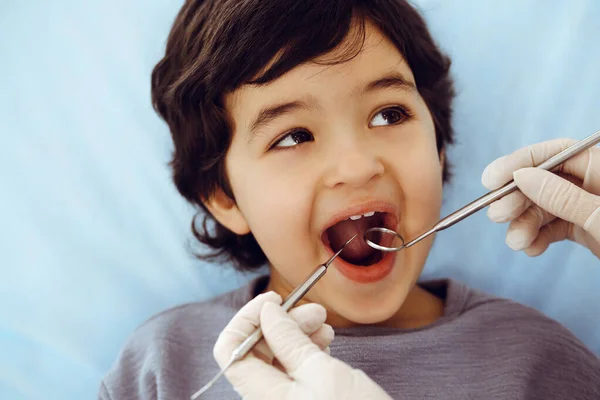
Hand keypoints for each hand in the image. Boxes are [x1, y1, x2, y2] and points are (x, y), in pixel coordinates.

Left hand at [213, 292, 391, 399]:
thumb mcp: (321, 371)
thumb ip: (289, 339)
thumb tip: (267, 311)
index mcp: (260, 396)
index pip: (230, 351)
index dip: (246, 320)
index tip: (273, 300)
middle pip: (256, 351)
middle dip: (281, 323)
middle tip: (314, 310)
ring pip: (277, 358)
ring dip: (297, 334)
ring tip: (325, 325)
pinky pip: (294, 371)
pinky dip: (307, 350)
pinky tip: (325, 342)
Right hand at [482, 138, 599, 257]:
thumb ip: (563, 196)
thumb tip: (521, 176)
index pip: (555, 153)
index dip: (520, 162)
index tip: (490, 180)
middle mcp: (592, 184)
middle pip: (543, 181)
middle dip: (516, 199)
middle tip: (497, 215)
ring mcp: (587, 207)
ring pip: (544, 207)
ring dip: (523, 224)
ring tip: (517, 242)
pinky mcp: (586, 229)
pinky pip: (554, 228)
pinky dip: (538, 238)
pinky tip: (531, 248)